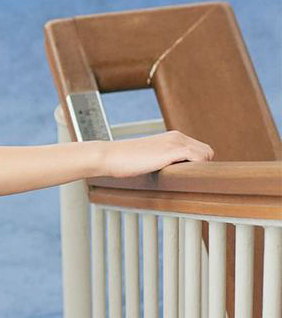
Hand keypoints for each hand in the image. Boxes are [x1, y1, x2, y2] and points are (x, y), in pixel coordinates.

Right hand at [94, 129, 214, 177]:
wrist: (110, 156)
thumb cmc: (125, 162)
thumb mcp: (149, 159)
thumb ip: (163, 162)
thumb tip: (174, 178)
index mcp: (173, 137)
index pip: (200, 149)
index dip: (198, 164)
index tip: (190, 177)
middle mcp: (177, 136)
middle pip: (207, 152)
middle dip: (202, 166)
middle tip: (188, 180)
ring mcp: (176, 142)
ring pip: (206, 154)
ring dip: (201, 169)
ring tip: (187, 180)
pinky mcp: (172, 150)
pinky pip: (199, 157)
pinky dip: (199, 168)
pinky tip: (187, 177)